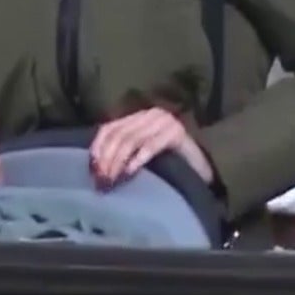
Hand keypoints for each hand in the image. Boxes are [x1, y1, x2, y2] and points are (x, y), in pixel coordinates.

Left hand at [90, 107, 214, 186]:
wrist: (202, 167)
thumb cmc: (171, 163)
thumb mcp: (141, 153)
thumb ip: (123, 151)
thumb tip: (95, 165)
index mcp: (139, 117)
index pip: (110, 128)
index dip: (98, 147)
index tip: (92, 168)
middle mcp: (151, 114)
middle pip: (119, 134)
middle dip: (107, 158)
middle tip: (102, 179)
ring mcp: (165, 122)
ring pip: (132, 139)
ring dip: (118, 161)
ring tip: (112, 178)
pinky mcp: (176, 132)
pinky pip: (151, 146)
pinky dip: (138, 159)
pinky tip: (130, 172)